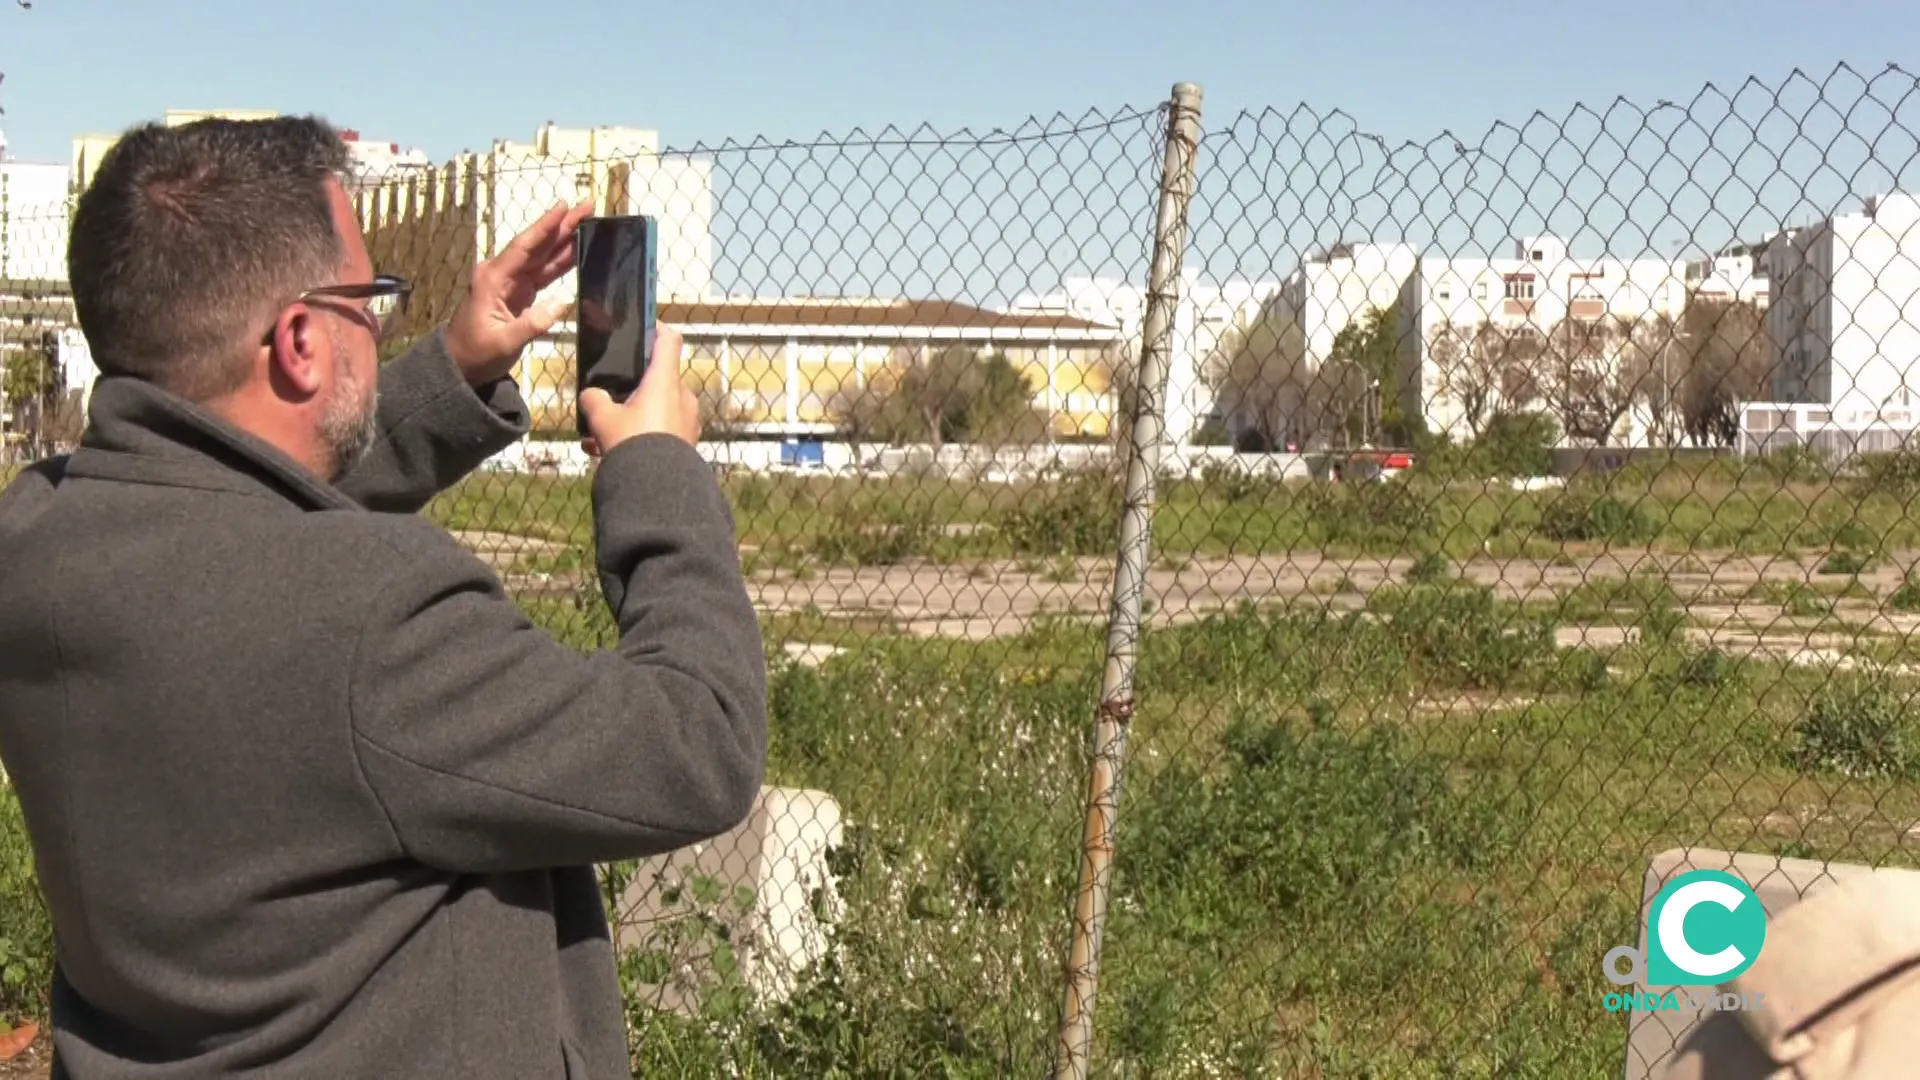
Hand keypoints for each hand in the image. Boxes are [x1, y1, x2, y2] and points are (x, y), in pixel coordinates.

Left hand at [443, 198, 594, 385]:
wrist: (461, 364)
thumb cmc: (477, 353)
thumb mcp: (504, 342)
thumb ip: (533, 323)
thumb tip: (563, 302)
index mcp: (493, 278)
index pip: (524, 247)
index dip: (545, 227)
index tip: (564, 207)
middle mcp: (502, 273)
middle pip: (537, 244)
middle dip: (562, 225)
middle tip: (587, 205)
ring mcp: (511, 281)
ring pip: (542, 255)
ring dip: (565, 239)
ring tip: (588, 221)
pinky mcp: (519, 292)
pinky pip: (543, 272)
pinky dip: (560, 260)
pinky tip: (576, 250)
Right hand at [579, 325, 699, 454]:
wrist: (658, 489)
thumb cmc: (632, 442)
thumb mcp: (602, 418)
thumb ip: (594, 399)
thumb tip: (591, 395)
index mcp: (665, 381)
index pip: (668, 340)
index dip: (656, 328)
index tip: (643, 326)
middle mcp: (682, 396)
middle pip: (656, 380)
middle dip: (631, 389)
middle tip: (608, 400)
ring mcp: (688, 420)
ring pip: (655, 409)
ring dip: (630, 418)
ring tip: (599, 437)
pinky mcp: (687, 442)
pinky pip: (660, 431)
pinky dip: (639, 437)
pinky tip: (610, 452)